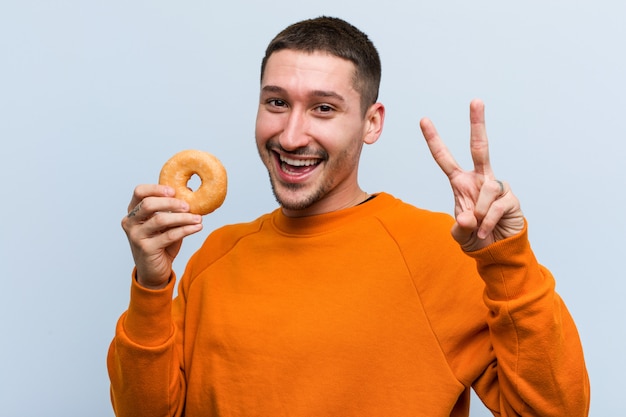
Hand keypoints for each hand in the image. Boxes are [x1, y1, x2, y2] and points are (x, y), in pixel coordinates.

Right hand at [121, 184, 202, 288]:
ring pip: (160, 219)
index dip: (156, 188)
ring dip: (182, 217)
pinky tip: (197, 227)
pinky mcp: (146, 249)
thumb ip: (172, 210)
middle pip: (148, 204)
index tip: (173, 191)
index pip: (139, 192)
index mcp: (133, 212)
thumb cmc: (160, 245)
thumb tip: (191, 192)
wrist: (154, 272)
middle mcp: (130, 223)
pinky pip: (169, 235)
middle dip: (170, 203)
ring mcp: (136, 236)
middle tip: (188, 205)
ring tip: (197, 218)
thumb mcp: (165, 225)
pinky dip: (186, 229)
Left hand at [419, 99, 524, 251]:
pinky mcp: (511, 198)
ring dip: (479, 212)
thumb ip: (460, 225)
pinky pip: (496, 206)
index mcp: (461, 182)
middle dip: (478, 123)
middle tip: (476, 100)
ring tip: (478, 227)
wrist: (498, 250)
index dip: (434, 140)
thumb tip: (467, 217)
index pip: (444, 158)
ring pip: (486, 190)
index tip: (424, 120)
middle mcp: (479, 178)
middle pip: (479, 146)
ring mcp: (496, 186)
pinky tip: (486, 231)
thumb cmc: (476, 235)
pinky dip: (488, 222)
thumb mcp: (460, 232)